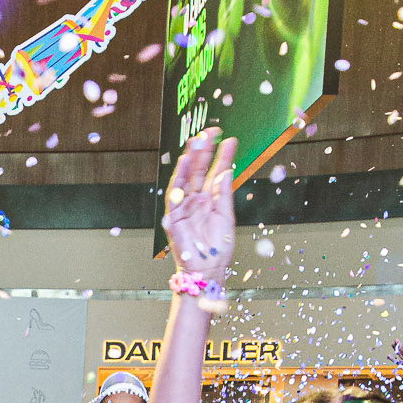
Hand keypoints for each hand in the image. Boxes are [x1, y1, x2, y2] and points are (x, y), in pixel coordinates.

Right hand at [162, 127, 236, 278]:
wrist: (207, 270)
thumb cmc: (217, 249)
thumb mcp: (226, 217)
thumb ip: (225, 194)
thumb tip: (226, 171)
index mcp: (209, 200)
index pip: (214, 172)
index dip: (221, 156)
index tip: (228, 140)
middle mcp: (195, 200)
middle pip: (197, 170)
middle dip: (203, 150)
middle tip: (210, 132)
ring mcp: (184, 207)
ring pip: (185, 178)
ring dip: (190, 159)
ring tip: (197, 141)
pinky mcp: (174, 217)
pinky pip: (174, 194)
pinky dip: (178, 178)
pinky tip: (183, 163)